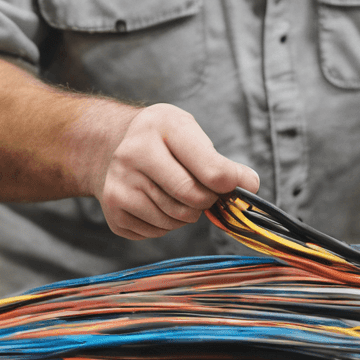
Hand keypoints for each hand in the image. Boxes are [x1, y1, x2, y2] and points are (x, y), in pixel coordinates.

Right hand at [97, 103, 259, 239]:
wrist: (110, 146)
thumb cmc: (161, 138)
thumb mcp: (188, 132)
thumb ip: (218, 159)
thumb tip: (250, 185)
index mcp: (160, 127)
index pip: (209, 168)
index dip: (232, 182)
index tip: (244, 185)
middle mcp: (133, 154)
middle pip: (192, 198)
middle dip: (207, 200)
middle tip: (207, 191)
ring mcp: (119, 185)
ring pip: (175, 219)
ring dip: (187, 213)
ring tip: (177, 192)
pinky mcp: (113, 212)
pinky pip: (156, 232)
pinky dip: (166, 224)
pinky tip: (156, 201)